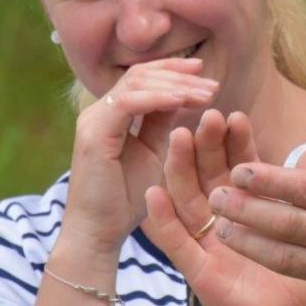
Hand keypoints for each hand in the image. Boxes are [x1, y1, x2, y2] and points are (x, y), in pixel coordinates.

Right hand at [54, 58, 217, 263]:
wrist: (97, 234)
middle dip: (180, 75)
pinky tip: (183, 101)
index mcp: (111, 114)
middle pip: (141, 75)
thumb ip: (161, 124)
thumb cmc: (124, 201)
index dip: (173, 71)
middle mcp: (99, 111)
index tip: (204, 73)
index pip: (142, 78)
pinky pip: (128, 104)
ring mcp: (93, 120)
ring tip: (207, 93)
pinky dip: (158, 99)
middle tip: (212, 83)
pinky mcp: (94, 135)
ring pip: (136, 84)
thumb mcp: (152, 155)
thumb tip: (181, 96)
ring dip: (175, 86)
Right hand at [145, 110, 305, 305]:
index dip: (236, 142)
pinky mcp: (198, 271)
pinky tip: (152, 193)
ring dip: (179, 169)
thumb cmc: (302, 283)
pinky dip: (161, 219)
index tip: (236, 116)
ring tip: (178, 139)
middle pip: (208, 175)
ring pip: (187, 200)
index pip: (239, 167)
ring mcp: (208, 245)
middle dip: (206, 145)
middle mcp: (226, 221)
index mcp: (252, 208)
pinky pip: (175, 243)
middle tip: (206, 117)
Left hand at [208, 102, 305, 305]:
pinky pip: (302, 285)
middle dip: (247, 210)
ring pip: (284, 257)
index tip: (239, 169)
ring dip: (249, 243)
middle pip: (287, 223)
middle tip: (214, 196)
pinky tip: (248, 265)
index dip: (271, 179)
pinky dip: (278, 276)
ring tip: (219, 230)